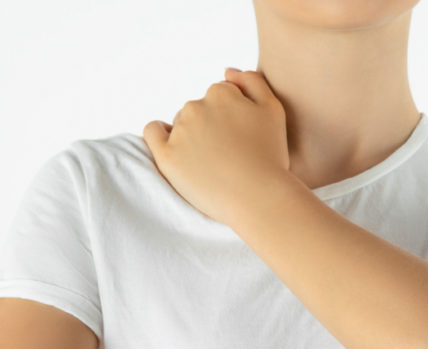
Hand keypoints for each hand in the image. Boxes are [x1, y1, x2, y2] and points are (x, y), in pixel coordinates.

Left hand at [141, 68, 290, 226]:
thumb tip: (227, 71)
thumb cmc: (271, 157)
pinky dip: (160, 136)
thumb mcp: (274, 110)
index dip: (231, 118)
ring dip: (190, 137)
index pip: (219, 97)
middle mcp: (196, 106)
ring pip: (179, 123)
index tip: (239, 139)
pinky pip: (153, 133)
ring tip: (211, 164)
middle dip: (209, 127)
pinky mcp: (167, 156)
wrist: (258, 198)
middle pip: (197, 110)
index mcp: (221, 93)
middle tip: (227, 155)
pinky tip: (173, 148)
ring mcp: (180, 131)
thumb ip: (252, 82)